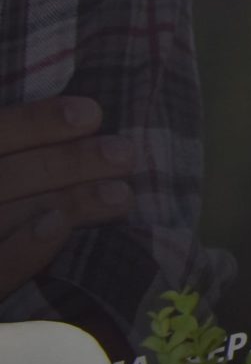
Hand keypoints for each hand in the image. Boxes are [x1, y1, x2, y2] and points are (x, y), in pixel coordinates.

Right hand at [0, 97, 137, 301]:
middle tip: (125, 154)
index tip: (93, 114)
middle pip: (3, 176)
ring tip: (121, 194)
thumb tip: (79, 121)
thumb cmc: (4, 206)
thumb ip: (17, 156)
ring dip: (65, 201)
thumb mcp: (7, 178)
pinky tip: (59, 227)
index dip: (34, 123)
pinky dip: (22, 249)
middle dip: (67, 162)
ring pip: (3, 215)